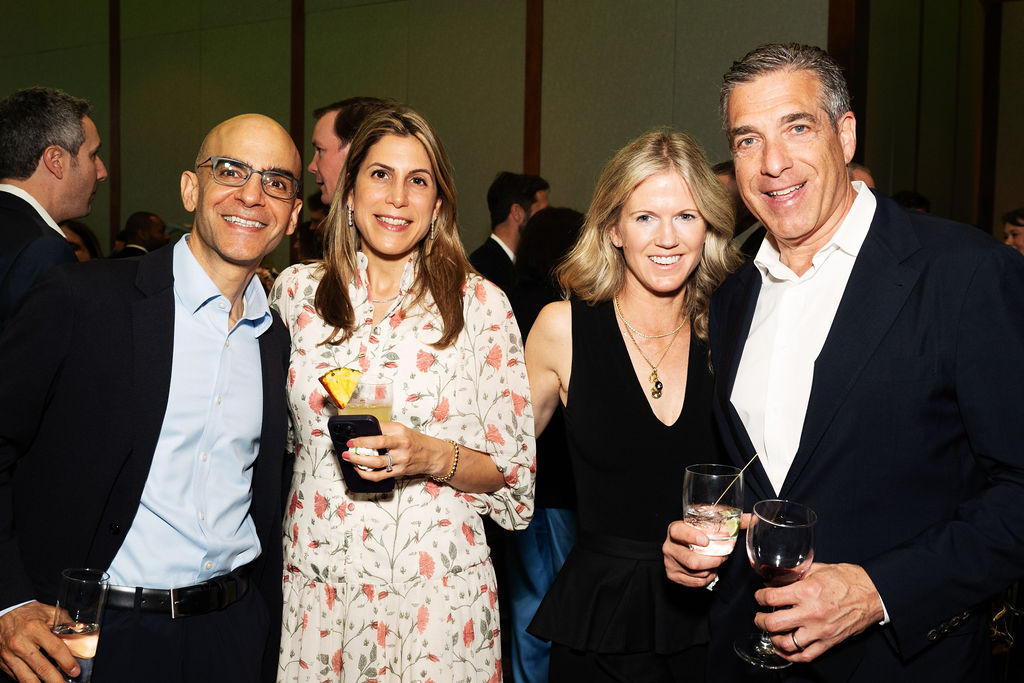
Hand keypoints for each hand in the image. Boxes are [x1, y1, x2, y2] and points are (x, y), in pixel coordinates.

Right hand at [0, 601, 78, 681]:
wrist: (2, 614)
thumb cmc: (26, 613)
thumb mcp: (47, 612)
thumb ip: (65, 622)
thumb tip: (81, 631)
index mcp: (34, 629)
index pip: (55, 648)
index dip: (67, 661)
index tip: (75, 670)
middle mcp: (20, 643)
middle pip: (42, 667)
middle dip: (56, 680)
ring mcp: (9, 655)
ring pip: (27, 678)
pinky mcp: (3, 663)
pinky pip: (17, 677)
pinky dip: (29, 682)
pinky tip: (39, 682)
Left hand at [342, 422, 447, 479]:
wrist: (432, 455)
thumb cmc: (416, 441)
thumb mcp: (402, 430)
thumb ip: (385, 430)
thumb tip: (364, 433)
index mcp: (400, 431)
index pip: (379, 430)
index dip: (363, 435)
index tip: (352, 437)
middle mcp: (401, 444)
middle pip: (377, 445)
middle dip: (359, 447)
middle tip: (348, 448)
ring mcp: (401, 459)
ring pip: (376, 462)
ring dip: (359, 461)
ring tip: (349, 459)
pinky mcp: (399, 471)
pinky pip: (380, 475)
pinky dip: (367, 474)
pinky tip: (359, 470)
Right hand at [663, 516, 741, 587]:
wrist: (684, 546)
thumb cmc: (698, 534)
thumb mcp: (710, 526)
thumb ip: (730, 522)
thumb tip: (752, 518)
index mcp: (675, 529)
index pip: (678, 532)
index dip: (691, 536)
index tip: (706, 540)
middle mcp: (669, 546)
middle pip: (690, 559)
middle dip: (712, 561)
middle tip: (723, 557)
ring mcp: (670, 562)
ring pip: (695, 572)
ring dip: (711, 569)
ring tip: (715, 562)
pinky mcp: (673, 575)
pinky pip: (695, 582)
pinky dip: (706, 578)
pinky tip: (708, 570)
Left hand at [753, 562, 884, 662]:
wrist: (873, 593)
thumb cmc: (849, 579)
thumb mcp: (818, 569)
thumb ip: (796, 574)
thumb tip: (777, 576)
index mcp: (807, 591)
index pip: (771, 598)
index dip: (759, 597)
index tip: (759, 597)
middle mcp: (811, 613)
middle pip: (773, 623)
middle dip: (760, 620)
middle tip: (759, 617)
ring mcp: (820, 630)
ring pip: (786, 643)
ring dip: (773, 639)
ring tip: (770, 633)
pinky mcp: (829, 642)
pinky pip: (805, 656)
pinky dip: (790, 656)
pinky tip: (784, 649)